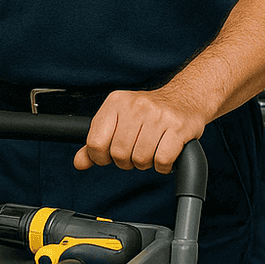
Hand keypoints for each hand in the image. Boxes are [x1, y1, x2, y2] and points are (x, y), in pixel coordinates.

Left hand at [75, 85, 210, 174]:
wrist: (185, 98)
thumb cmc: (149, 112)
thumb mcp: (117, 120)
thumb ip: (96, 141)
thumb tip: (79, 162)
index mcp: (116, 102)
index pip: (95, 143)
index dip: (102, 157)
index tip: (111, 155)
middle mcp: (136, 105)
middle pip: (118, 154)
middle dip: (126, 161)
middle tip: (136, 151)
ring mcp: (158, 115)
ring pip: (140, 159)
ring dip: (146, 163)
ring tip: (151, 150)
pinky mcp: (178, 127)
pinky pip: (162, 160)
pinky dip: (163, 165)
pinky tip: (165, 154)